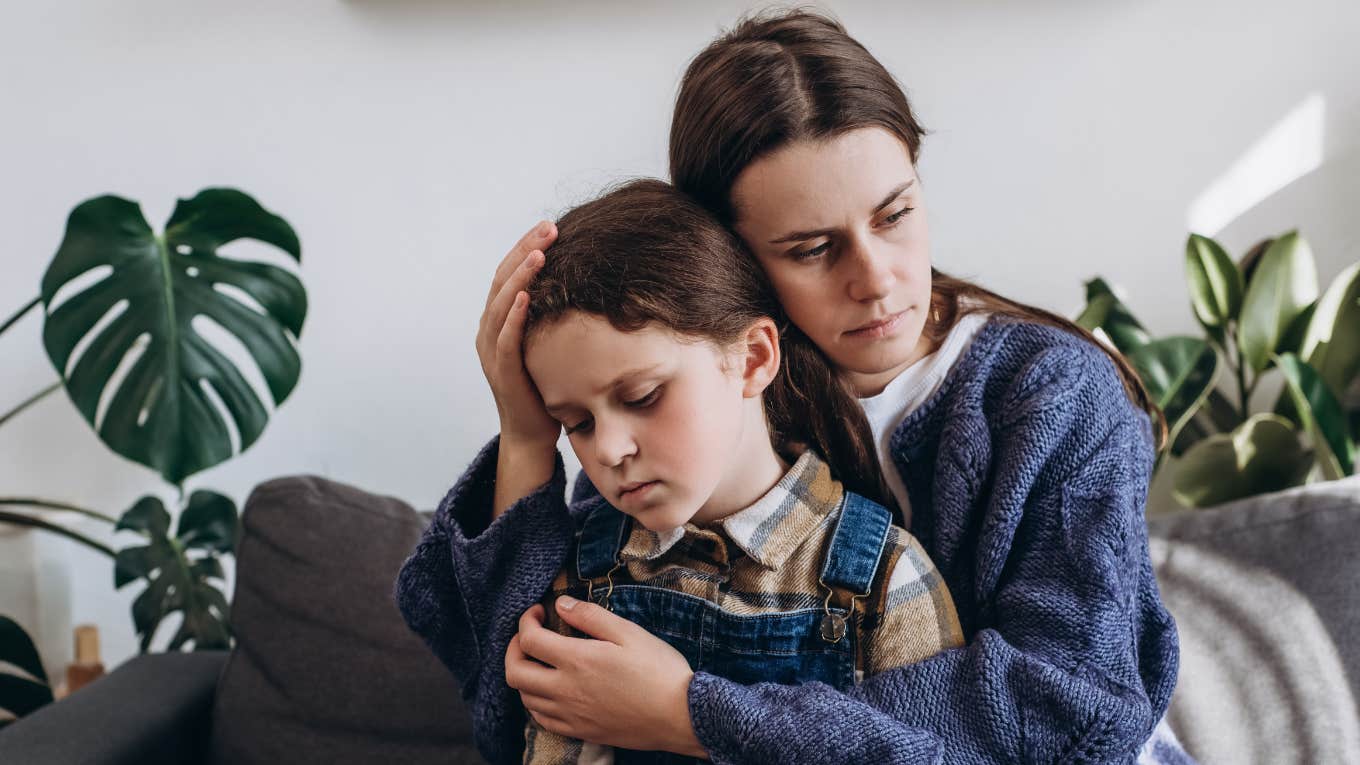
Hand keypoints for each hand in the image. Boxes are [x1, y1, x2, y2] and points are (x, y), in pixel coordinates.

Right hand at [476, 221, 560, 447]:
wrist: (532, 432)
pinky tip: (527, 296)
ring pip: (500, 304)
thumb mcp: (548, 341)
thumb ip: (551, 314)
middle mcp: (488, 331)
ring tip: (540, 254)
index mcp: (497, 320)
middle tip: (549, 228)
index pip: (507, 273)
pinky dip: (515, 316)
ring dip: (520, 277)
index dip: (525, 247)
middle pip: (501, 280)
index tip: (550, 226)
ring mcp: (491, 352)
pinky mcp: (502, 372)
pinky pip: (505, 339)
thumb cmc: (544, 385)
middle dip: (524, 251)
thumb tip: (581, 280)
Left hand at [506, 598, 706, 758]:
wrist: (680, 716)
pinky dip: (536, 702)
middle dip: (514, 648)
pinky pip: (542, 720)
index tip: (538, 612)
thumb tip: (560, 605)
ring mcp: (571, 715)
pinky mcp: (580, 731)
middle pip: (515, 672)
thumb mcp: (628, 632)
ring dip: (525, 675)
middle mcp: (566, 691)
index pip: (529, 639)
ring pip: (525, 698)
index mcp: (577, 661)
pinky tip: (552, 691)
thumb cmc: (658, 670)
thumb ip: (590, 616)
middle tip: (529, 635)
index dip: (525, 621)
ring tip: (541, 661)